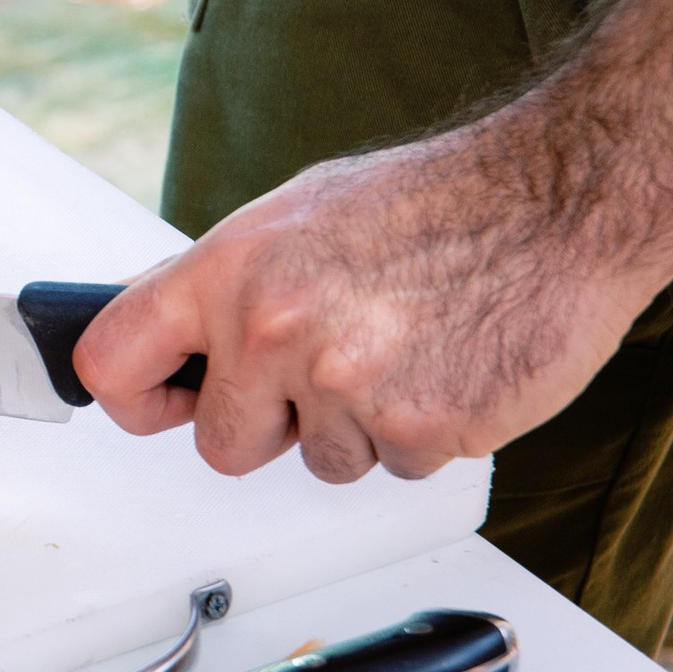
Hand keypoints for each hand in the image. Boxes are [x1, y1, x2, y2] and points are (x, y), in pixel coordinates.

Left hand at [74, 133, 660, 482]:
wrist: (559, 202)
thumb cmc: (437, 202)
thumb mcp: (296, 217)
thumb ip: (225, 285)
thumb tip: (165, 335)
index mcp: (228, 270)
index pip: (113, 360)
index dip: (135, 397)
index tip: (162, 401)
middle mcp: (272, 328)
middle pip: (221, 445)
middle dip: (267, 425)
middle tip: (327, 368)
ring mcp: (343, 385)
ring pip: (318, 462)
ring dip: (355, 426)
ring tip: (403, 348)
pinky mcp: (415, 430)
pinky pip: (391, 469)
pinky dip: (417, 435)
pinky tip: (445, 367)